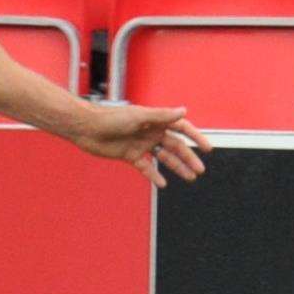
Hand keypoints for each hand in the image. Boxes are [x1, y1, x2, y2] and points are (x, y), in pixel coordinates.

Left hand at [70, 103, 210, 187]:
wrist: (86, 128)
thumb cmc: (110, 118)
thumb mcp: (139, 116)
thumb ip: (162, 115)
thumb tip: (184, 110)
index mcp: (155, 120)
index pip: (181, 128)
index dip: (195, 137)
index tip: (207, 148)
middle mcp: (150, 132)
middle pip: (175, 146)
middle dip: (188, 157)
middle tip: (200, 170)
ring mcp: (141, 144)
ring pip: (163, 157)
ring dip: (176, 167)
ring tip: (190, 177)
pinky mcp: (130, 155)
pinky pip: (146, 167)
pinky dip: (154, 175)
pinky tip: (163, 183)